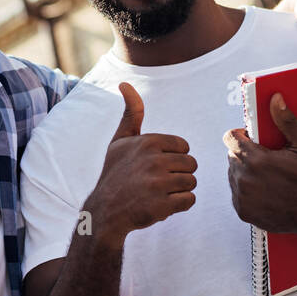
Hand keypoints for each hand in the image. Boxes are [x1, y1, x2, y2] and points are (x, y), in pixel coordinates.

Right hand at [85, 83, 195, 242]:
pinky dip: (179, 206)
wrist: (104, 211)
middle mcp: (154, 161)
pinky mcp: (162, 205)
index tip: (155, 166)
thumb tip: (124, 83)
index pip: (184, 147)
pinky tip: (160, 205)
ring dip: (178, 190)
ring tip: (158, 193)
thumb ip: (131, 113)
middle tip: (156, 182)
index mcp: (148, 142)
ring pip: (192, 183)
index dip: (173, 158)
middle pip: (191, 165)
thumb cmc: (116, 173)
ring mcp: (158, 184)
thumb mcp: (120, 141)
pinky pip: (189, 201)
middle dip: (178, 175)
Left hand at [223, 93, 296, 235]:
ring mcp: (242, 198)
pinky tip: (264, 190)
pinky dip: (246, 190)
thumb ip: (286, 121)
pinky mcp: (243, 212)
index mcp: (256, 160)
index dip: (240, 135)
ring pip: (233, 175)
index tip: (251, 138)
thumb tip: (275, 99)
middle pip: (232, 156)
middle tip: (265, 158)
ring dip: (244, 172)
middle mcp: (244, 180)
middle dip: (245, 154)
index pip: (230, 138)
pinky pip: (236, 193)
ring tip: (266, 175)